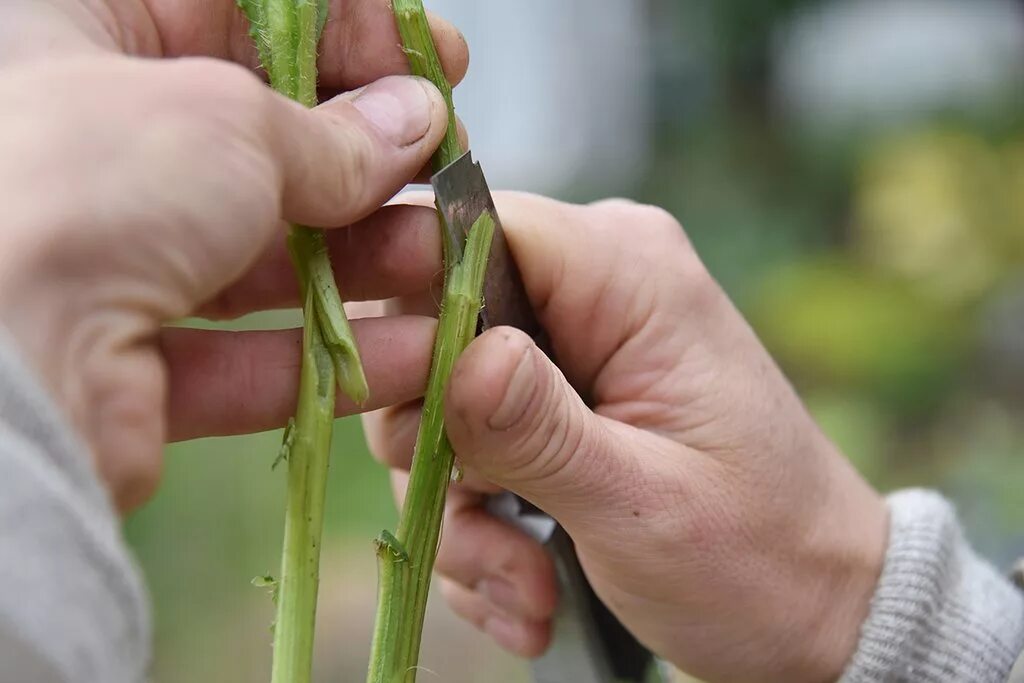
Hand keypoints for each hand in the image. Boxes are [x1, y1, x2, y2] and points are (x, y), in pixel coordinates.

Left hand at [0, 0, 468, 510]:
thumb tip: (412, 123)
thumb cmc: (78, 183)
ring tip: (440, 255)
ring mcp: (100, 260)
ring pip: (257, 255)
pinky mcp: (122, 366)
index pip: (235, 14)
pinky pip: (241, 354)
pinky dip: (328, 356)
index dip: (347, 36)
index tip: (429, 65)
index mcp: (71, 37)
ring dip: (362, 260)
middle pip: (256, 145)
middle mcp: (81, 149)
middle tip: (444, 167)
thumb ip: (331, 132)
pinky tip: (410, 349)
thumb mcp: (229, 120)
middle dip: (368, 161)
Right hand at [363, 193, 888, 681]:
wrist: (811, 609)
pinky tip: (526, 590)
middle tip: (493, 539)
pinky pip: (471, 447)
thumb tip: (457, 359)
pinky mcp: (556, 403)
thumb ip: (540, 429)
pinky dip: (482, 529)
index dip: (409, 303)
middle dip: (441, 450)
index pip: (467, 228)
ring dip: (464, 512)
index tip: (398, 406)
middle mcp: (591, 289)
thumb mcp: (642, 504)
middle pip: (434, 325)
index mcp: (627, 271)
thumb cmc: (757, 557)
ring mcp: (570, 348)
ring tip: (523, 589)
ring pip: (440, 404)